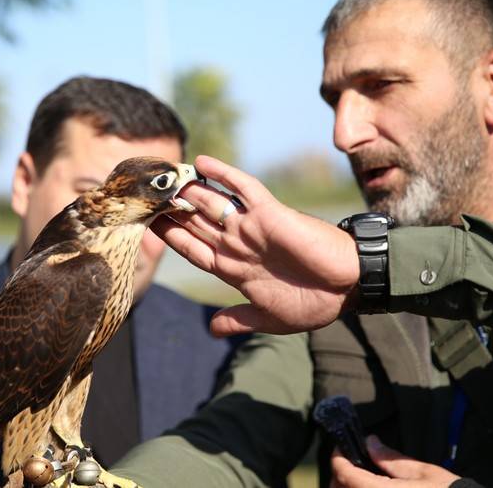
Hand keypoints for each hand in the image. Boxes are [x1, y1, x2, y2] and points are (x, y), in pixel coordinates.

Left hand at [151, 155, 359, 334]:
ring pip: (211, 203)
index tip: (146, 226)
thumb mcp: (268, 318)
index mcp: (233, 268)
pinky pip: (242, 188)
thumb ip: (238, 319)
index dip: (170, 237)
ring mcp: (251, 227)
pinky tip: (201, 162)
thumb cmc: (312, 302)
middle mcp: (237, 243)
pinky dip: (223, 174)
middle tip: (146, 194)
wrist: (346, 288)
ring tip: (163, 177)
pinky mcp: (270, 213)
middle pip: (194, 222)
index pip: (192, 248)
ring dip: (187, 191)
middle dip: (171, 210)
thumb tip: (210, 330)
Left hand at [331, 436, 459, 487]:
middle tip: (350, 461)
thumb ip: (391, 458)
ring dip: (346, 487)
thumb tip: (370, 442)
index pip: (344, 474)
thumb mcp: (422, 473)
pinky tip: (368, 487)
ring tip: (359, 476)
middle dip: (340, 475)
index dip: (338, 458)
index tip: (342, 447)